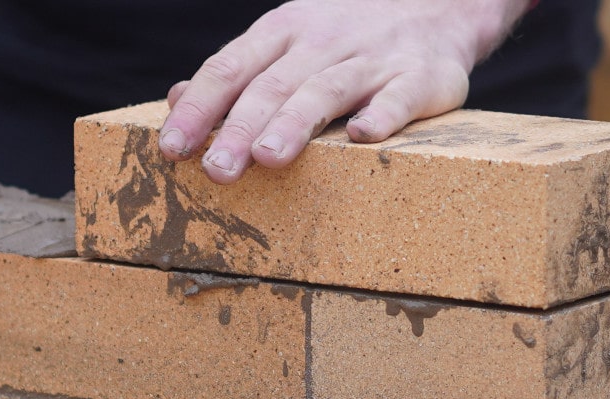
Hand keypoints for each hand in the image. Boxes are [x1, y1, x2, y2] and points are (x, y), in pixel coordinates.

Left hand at [160, 0, 531, 183]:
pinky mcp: (422, 77)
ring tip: (267, 158)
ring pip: (327, 89)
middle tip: (214, 170)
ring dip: (295, 123)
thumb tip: (177, 98)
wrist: (438, 8)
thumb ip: (236, 72)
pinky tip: (362, 136)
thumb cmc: (343, 39)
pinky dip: (383, 114)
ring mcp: (372, 57)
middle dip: (239, 128)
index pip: (230, 68)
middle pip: (273, 85)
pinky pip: (400, 96)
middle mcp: (322, 41)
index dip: (199, 109)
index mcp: (282, 31)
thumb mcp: (285, 42)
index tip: (171, 148)